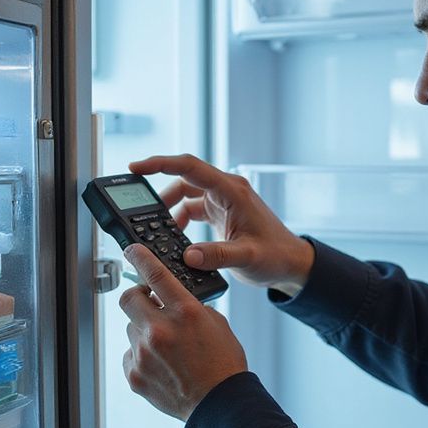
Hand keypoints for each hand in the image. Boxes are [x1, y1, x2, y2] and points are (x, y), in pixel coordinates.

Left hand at [119, 244, 247, 420]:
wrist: (219, 404)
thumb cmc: (223, 364)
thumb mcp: (216, 324)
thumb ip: (191, 307)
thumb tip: (171, 301)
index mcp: (185, 312)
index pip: (154, 274)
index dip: (140, 257)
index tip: (132, 251)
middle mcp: (160, 329)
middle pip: (128, 298)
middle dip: (137, 297)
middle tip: (148, 303)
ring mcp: (143, 353)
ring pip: (131, 329)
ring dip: (144, 331)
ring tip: (167, 348)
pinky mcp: (134, 373)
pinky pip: (130, 354)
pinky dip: (142, 356)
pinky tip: (162, 365)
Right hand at [129, 154, 314, 295]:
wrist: (292, 263)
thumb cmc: (277, 256)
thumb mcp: (247, 257)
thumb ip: (217, 255)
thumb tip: (188, 255)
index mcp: (232, 191)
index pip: (190, 167)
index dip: (160, 164)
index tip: (135, 168)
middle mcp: (226, 191)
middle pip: (183, 178)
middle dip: (160, 192)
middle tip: (139, 207)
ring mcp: (224, 201)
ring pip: (186, 193)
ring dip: (169, 209)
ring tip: (158, 228)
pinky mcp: (221, 213)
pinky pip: (192, 208)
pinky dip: (180, 219)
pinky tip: (176, 237)